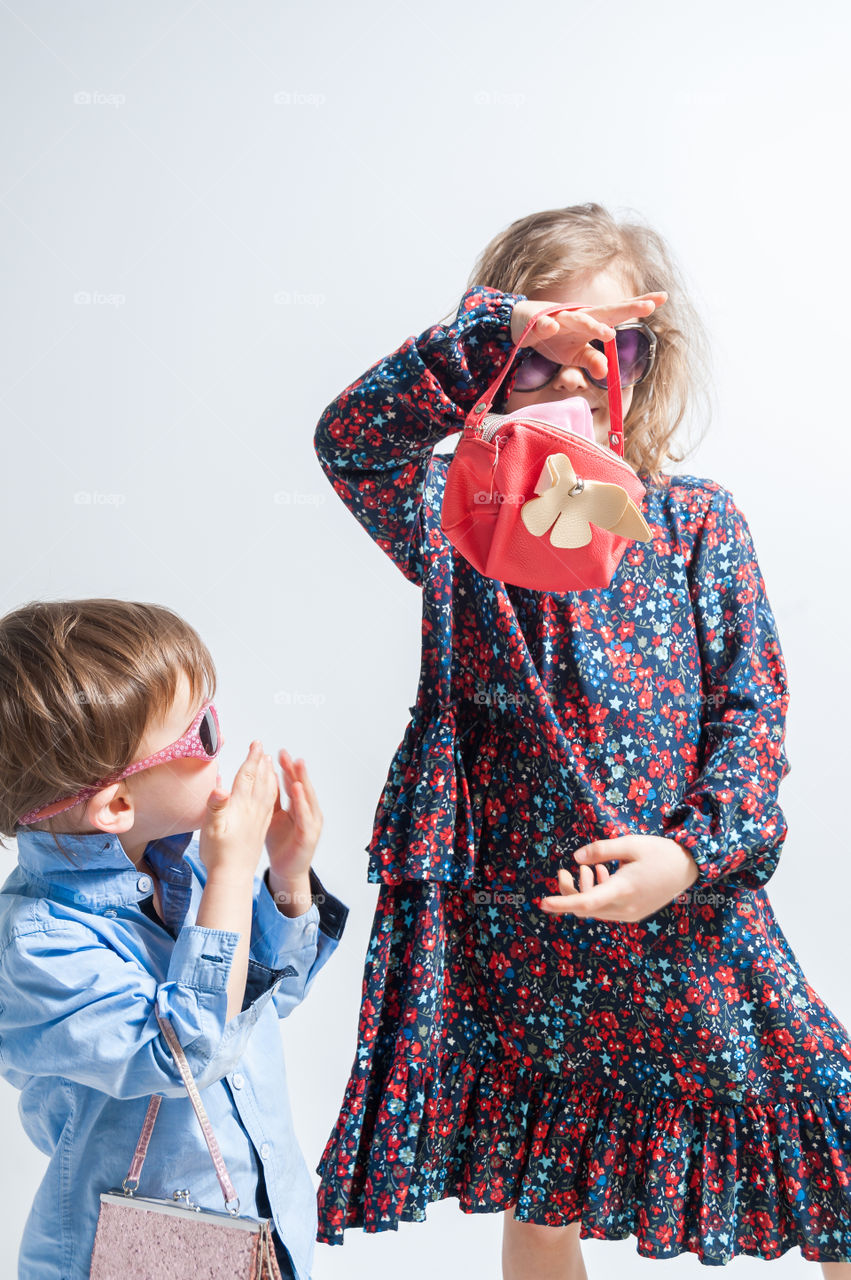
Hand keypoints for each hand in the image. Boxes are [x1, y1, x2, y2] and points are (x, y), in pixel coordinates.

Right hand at [199, 741, 278, 882]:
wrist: (233, 876)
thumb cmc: (218, 853)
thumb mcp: (210, 828)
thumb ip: (215, 805)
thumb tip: (220, 787)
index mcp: (240, 806)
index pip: (247, 776)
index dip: (251, 758)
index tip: (256, 744)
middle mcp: (252, 810)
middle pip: (259, 780)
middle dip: (261, 763)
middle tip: (262, 748)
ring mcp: (258, 819)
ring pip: (267, 791)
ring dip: (269, 775)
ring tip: (269, 763)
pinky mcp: (260, 828)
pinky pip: (270, 804)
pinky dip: (272, 791)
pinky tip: (272, 790)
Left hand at [265, 748, 322, 882]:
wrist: (286, 870)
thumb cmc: (280, 842)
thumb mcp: (272, 816)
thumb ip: (271, 798)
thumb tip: (264, 776)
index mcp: (296, 806)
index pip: (291, 783)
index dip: (286, 768)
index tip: (278, 752)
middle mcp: (307, 811)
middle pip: (300, 786)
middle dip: (294, 769)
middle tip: (287, 753)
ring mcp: (310, 822)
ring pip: (306, 798)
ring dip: (302, 780)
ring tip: (296, 764)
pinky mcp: (309, 835)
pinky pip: (305, 816)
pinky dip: (302, 803)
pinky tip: (297, 791)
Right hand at [509, 293, 666, 381]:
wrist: (521, 325)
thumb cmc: (555, 338)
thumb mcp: (575, 354)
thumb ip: (592, 360)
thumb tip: (607, 371)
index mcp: (592, 322)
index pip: (619, 313)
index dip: (639, 305)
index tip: (663, 297)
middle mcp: (579, 315)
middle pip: (606, 310)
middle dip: (626, 308)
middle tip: (648, 306)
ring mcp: (559, 317)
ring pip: (577, 318)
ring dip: (592, 325)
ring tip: (608, 333)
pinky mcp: (538, 322)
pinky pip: (543, 325)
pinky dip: (547, 326)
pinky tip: (552, 328)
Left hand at [538, 834, 698, 922]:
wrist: (689, 867)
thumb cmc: (659, 852)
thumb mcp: (630, 844)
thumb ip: (601, 850)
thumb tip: (575, 858)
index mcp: (624, 889)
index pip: (586, 902)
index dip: (562, 902)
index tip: (543, 902)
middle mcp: (626, 908)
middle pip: (586, 907)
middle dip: (569, 891)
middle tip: (563, 870)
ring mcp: (631, 913)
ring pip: (595, 910)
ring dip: (585, 891)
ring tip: (589, 868)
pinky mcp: (635, 913)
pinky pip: (607, 909)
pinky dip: (598, 894)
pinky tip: (602, 874)